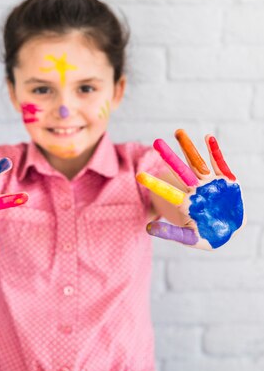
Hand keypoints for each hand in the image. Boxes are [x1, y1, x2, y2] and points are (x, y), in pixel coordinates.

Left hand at [136, 130, 244, 249]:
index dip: (155, 184)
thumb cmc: (208, 236)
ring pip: (198, 163)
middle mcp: (195, 189)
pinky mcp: (226, 181)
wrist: (230, 230)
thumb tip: (147, 228)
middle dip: (170, 157)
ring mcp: (210, 183)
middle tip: (157, 142)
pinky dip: (215, 152)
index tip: (139, 176)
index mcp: (185, 202)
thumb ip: (171, 233)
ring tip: (178, 132)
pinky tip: (208, 138)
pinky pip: (220, 164)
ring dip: (189, 148)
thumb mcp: (189, 238)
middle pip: (181, 171)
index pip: (167, 192)